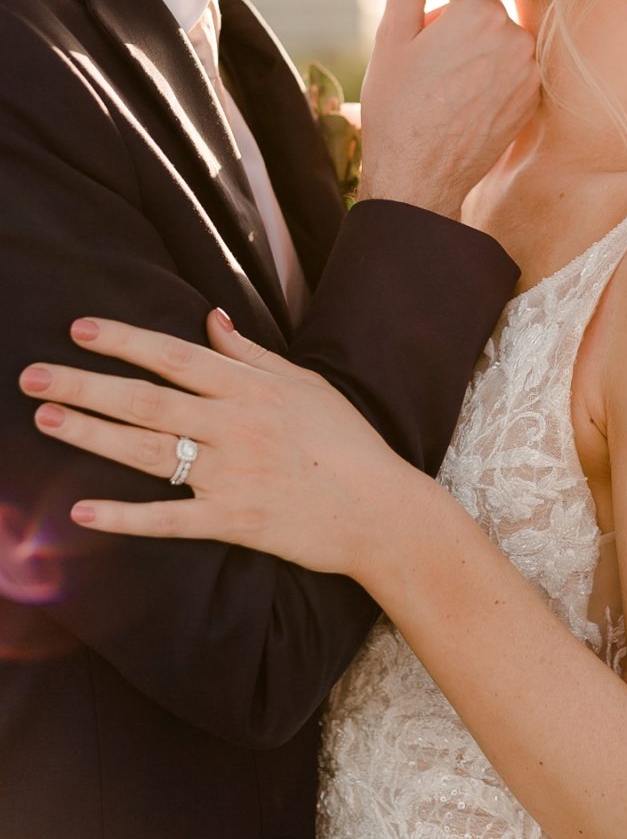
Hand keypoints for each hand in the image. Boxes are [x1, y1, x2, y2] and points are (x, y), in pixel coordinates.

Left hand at [19, 312, 411, 577]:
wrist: (380, 509)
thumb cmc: (346, 442)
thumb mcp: (304, 384)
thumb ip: (250, 354)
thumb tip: (210, 317)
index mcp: (251, 389)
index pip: (176, 356)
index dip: (126, 341)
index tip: (80, 329)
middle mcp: (235, 426)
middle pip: (147, 400)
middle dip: (86, 385)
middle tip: (33, 377)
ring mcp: (232, 474)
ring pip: (148, 451)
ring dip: (92, 435)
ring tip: (45, 420)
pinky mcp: (234, 521)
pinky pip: (168, 519)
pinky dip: (124, 516)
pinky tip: (81, 511)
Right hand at [357, 0, 539, 217]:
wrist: (419, 178)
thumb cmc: (397, 107)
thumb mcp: (392, 36)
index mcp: (480, 12)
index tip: (423, 22)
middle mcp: (515, 37)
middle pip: (486, 7)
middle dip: (458, 21)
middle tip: (428, 59)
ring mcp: (530, 70)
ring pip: (501, 37)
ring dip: (477, 47)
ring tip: (444, 81)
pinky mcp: (534, 97)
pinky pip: (513, 66)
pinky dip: (492, 74)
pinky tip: (464, 99)